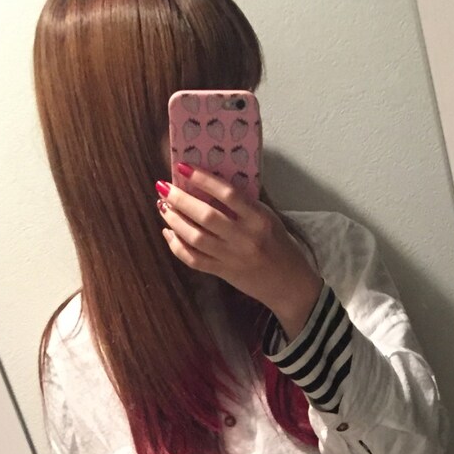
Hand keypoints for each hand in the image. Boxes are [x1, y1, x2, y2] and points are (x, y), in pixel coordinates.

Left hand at [155, 168, 322, 340]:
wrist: (290, 285)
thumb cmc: (281, 246)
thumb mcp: (269, 218)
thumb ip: (245, 204)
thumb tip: (211, 182)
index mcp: (259, 219)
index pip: (228, 194)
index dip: (203, 179)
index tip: (184, 168)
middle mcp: (245, 238)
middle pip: (206, 216)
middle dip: (180, 199)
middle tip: (164, 187)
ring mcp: (232, 258)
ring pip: (195, 238)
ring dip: (175, 220)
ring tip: (163, 206)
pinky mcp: (223, 273)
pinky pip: (194, 260)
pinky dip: (176, 246)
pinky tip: (168, 232)